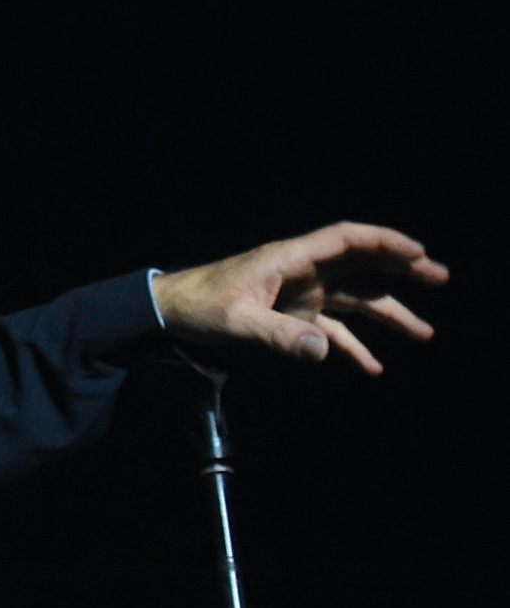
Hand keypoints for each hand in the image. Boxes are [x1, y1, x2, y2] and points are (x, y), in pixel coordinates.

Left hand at [152, 221, 446, 374]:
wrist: (168, 313)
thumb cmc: (197, 307)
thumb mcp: (235, 322)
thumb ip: (278, 336)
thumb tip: (322, 350)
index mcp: (290, 260)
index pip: (346, 240)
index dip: (384, 242)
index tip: (418, 252)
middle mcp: (300, 273)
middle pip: (360, 266)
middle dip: (401, 270)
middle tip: (439, 277)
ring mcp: (298, 296)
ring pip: (353, 301)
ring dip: (388, 314)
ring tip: (424, 331)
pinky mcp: (289, 319)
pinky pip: (330, 331)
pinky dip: (352, 347)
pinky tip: (374, 367)